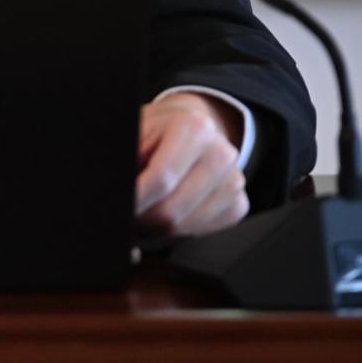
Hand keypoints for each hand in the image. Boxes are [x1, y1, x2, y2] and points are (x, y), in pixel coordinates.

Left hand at [135, 92, 247, 235]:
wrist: (191, 130)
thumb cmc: (158, 132)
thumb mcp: (137, 134)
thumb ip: (129, 163)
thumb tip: (124, 194)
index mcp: (196, 128)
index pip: (161, 179)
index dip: (136, 199)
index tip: (123, 207)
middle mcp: (222, 154)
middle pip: (171, 210)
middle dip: (142, 216)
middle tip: (130, 209)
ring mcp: (234, 182)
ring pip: (182, 227)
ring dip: (156, 225)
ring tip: (147, 205)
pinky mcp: (238, 205)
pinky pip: (199, 234)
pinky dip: (177, 229)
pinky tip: (170, 206)